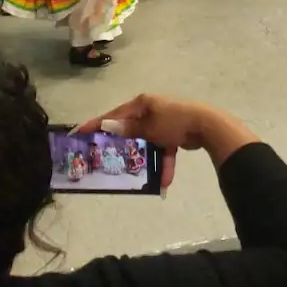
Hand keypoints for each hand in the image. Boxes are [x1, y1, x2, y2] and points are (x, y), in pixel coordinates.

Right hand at [76, 95, 257, 193]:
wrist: (206, 125)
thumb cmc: (174, 122)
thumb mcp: (149, 126)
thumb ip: (129, 128)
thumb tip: (107, 125)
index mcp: (143, 104)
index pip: (115, 114)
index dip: (97, 123)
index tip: (79, 131)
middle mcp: (151, 110)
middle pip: (130, 128)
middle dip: (121, 143)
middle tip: (104, 156)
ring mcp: (163, 122)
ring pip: (148, 142)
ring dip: (145, 159)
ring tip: (134, 174)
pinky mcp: (174, 134)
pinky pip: (164, 149)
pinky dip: (164, 163)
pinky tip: (165, 182)